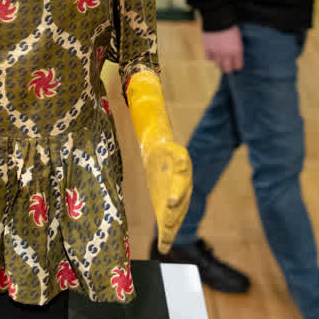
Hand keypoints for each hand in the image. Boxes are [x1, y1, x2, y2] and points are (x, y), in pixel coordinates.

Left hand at [125, 71, 192, 251]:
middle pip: (182, 189)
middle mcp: (176, 166)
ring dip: (173, 223)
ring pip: (179, 203)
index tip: (168, 202)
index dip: (177, 183)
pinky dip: (168, 229)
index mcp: (170, 147)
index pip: (179, 165)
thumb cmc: (149, 113)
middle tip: (166, 226)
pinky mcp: (166, 190)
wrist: (156, 123)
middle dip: (175, 208)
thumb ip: (144, 93)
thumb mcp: (147, 104)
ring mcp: (174, 180)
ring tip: (165, 242)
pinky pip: (171, 212)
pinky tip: (162, 247)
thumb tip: (136, 71)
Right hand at [201, 25, 242, 73]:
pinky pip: (209, 59)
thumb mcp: (238, 38)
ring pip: (218, 65)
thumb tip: (235, 56)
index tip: (236, 65)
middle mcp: (227, 54)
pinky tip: (213, 53)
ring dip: (219, 63)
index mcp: (237, 51)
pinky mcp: (207, 49)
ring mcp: (216, 52)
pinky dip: (211, 57)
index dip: (237, 66)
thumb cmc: (231, 26)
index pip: (238, 66)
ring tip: (220, 60)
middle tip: (228, 66)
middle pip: (228, 69)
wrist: (218, 18)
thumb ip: (237, 49)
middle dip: (228, 68)